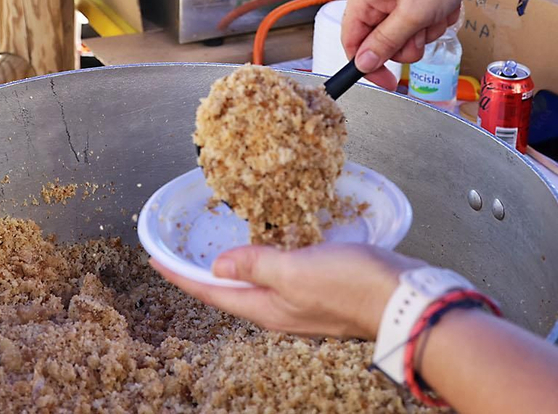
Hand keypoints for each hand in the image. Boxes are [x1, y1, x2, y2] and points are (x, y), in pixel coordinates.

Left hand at [152, 243, 421, 339]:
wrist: (403, 298)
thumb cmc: (352, 284)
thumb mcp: (296, 271)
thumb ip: (256, 266)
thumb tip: (218, 267)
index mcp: (267, 308)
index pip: (212, 292)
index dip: (180, 276)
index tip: (154, 260)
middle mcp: (280, 310)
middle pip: (229, 293)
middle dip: (201, 275)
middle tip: (179, 254)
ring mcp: (302, 302)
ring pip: (255, 285)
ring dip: (233, 268)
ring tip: (216, 250)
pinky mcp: (322, 290)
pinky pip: (280, 275)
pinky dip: (265, 261)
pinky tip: (270, 247)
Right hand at [342, 0, 489, 70]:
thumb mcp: (413, 14)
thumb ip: (386, 42)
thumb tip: (362, 64)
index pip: (351, 41)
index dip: (367, 65)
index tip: (388, 81)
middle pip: (381, 42)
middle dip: (407, 43)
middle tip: (422, 29)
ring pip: (404, 36)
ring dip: (425, 32)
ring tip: (437, 12)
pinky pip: (420, 25)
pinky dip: (435, 21)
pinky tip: (445, 6)